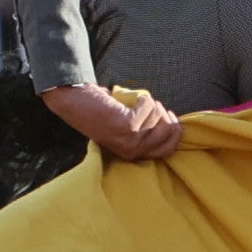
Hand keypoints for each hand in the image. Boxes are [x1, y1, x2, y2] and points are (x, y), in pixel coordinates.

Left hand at [43, 82, 182, 161]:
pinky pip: (149, 107)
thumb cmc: (102, 110)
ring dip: (149, 104)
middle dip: (163, 114)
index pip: (168, 150)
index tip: (170, 115)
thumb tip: (173, 124)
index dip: (175, 130)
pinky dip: (141, 98)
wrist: (77, 101)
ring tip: (133, 103)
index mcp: (134, 154)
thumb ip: (147, 130)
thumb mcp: (128, 126)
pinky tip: (129, 100)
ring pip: (159, 117)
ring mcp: (130, 141)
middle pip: (169, 132)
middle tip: (149, 105)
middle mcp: (133, 151)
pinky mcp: (128, 127)